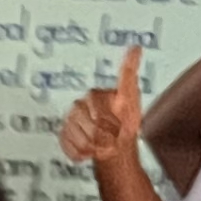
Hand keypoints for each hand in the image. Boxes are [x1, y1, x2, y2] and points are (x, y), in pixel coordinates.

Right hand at [54, 42, 144, 165]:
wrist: (116, 147)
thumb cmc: (125, 123)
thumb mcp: (132, 97)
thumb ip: (129, 74)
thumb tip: (135, 48)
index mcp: (95, 95)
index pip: (95, 101)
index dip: (104, 116)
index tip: (109, 123)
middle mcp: (80, 105)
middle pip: (87, 123)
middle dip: (102, 134)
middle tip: (112, 137)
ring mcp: (70, 121)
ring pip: (78, 136)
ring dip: (93, 145)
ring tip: (102, 145)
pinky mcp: (64, 135)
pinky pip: (69, 145)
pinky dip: (81, 152)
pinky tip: (90, 151)